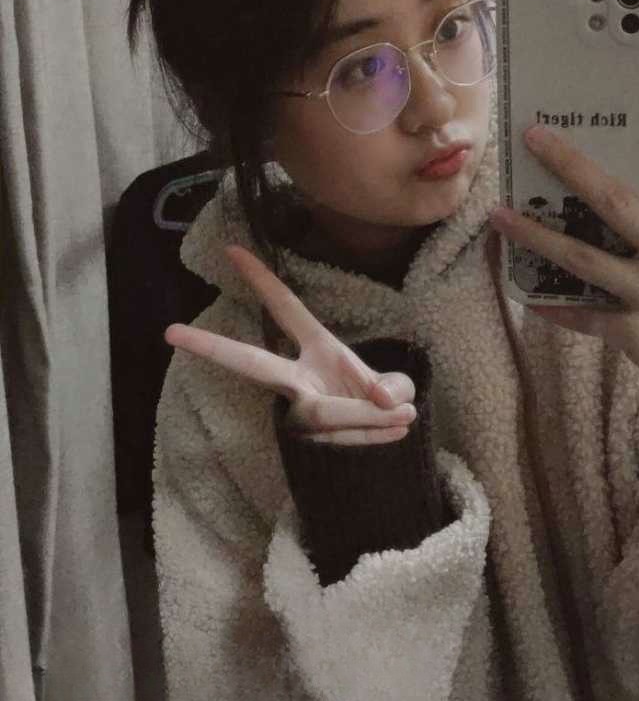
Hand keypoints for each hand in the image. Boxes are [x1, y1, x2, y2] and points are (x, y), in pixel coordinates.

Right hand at [163, 244, 416, 445]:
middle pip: (252, 364)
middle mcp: (297, 380)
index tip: (232, 250)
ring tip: (404, 416)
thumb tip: (382, 399)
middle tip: (171, 332)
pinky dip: (378, 436)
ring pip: (329, 414)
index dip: (262, 280)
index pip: (286, 309)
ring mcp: (297, 414)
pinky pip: (346, 439)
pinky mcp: (307, 445)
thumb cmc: (380, 403)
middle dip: (214, 348)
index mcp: (318, 348)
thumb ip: (395, 385)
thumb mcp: (396, 386)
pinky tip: (398, 431)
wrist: (380, 451)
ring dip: (371, 418)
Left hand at [489, 58, 638, 450]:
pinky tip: (526, 295)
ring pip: (583, 257)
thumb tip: (609, 198)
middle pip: (617, 200)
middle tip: (533, 136)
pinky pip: (582, 313)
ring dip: (535, 235)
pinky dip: (553, 305)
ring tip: (498, 215)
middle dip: (570, 165)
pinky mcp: (637, 334)